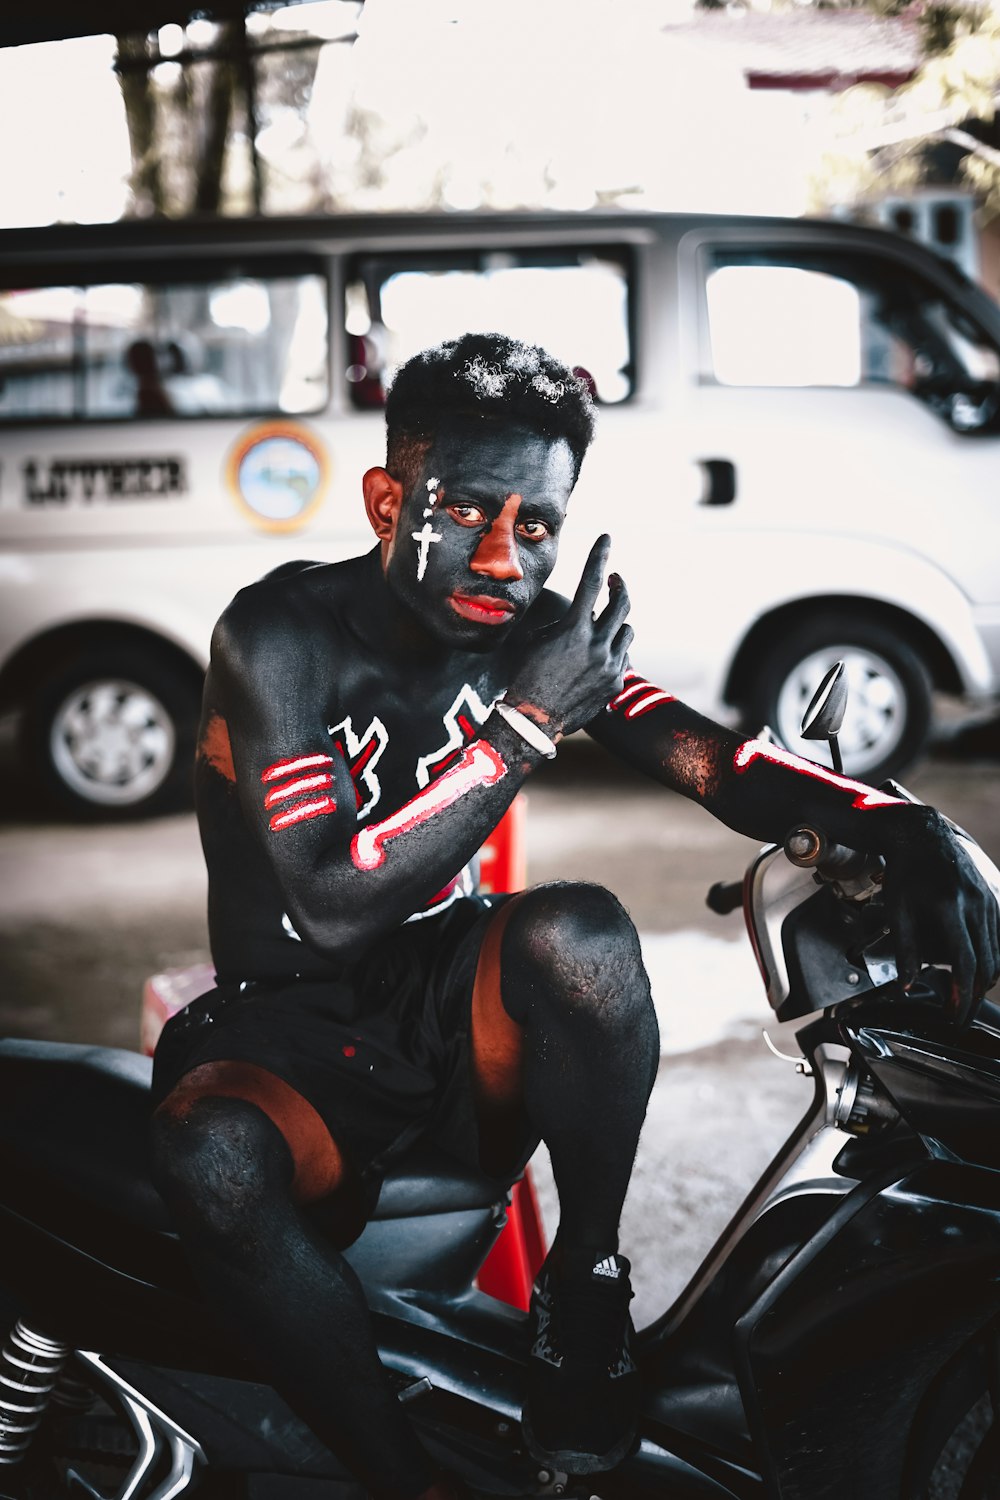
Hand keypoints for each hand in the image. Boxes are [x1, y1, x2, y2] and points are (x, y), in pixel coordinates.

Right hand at [504, 535, 632, 737]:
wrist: (534, 720)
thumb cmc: (526, 677)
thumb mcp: (536, 642)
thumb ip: (559, 625)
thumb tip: (571, 615)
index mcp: (573, 629)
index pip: (591, 581)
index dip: (600, 555)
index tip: (607, 537)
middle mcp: (596, 644)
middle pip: (621, 603)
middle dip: (619, 586)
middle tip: (615, 580)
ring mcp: (610, 664)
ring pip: (627, 631)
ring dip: (616, 624)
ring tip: (603, 628)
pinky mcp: (616, 682)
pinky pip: (623, 656)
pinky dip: (614, 652)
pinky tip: (599, 659)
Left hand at [883, 810, 999, 1024]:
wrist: (923, 835)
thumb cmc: (906, 872)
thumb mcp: (897, 910)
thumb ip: (904, 951)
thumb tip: (906, 987)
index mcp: (949, 907)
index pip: (965, 963)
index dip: (962, 996)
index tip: (954, 1016)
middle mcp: (976, 903)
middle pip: (987, 964)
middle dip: (974, 996)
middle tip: (960, 1015)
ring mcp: (989, 899)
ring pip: (997, 953)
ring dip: (984, 980)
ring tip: (966, 998)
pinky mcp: (994, 897)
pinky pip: (999, 937)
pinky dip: (991, 959)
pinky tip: (977, 971)